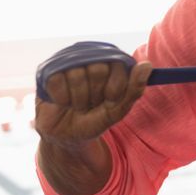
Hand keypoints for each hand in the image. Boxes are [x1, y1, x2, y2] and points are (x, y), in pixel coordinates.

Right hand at [35, 60, 151, 147]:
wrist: (70, 135)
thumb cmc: (96, 118)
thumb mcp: (119, 109)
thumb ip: (135, 88)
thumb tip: (146, 65)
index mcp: (111, 64)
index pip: (120, 64)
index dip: (116, 88)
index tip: (110, 100)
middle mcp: (91, 59)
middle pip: (98, 69)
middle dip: (96, 94)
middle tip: (92, 103)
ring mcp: (69, 64)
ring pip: (77, 74)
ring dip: (79, 99)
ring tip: (78, 105)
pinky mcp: (48, 73)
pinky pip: (58, 81)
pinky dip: (62, 98)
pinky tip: (63, 103)